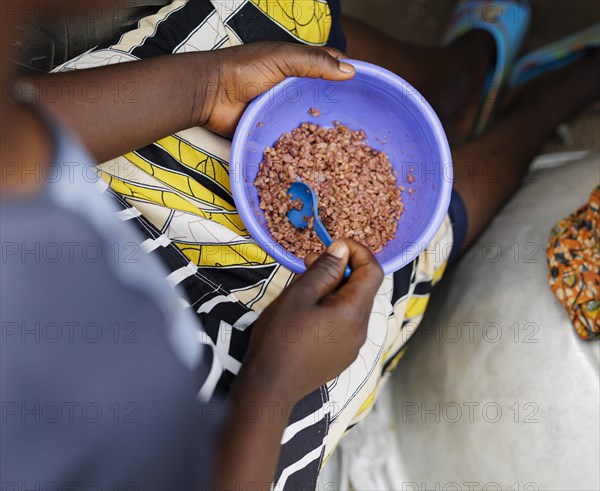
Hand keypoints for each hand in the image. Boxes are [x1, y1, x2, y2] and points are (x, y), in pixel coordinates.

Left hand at [195, 41, 354, 136]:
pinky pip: (294, 142)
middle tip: (363, 124)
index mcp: (298, 67)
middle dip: (341, 110)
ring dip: (327, 134)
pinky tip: (323, 158)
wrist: (209, 94)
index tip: (370, 88)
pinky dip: (307, 150)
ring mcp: (284, 113)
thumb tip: (350, 71)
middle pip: (325, 99)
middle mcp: (294, 91)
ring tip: (351, 146)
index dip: (349, 76)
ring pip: (312, 123)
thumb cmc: (243, 69)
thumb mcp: (282, 58)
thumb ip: (315, 62)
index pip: (331, 68)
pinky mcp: (274, 133)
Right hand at [241, 239, 383, 403]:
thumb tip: (343, 250)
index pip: (373, 271)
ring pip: (350, 307)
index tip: (334, 245)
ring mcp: (352, 346)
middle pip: (361, 289)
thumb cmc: (280, 338)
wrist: (270, 387)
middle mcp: (361, 330)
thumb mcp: (299, 295)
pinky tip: (306, 311)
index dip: (357, 251)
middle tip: (310, 260)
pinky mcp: (341, 356)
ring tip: (304, 285)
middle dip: (340, 270)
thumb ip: (325, 270)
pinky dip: (330, 309)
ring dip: (333, 289)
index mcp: (354, 312)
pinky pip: (343, 324)